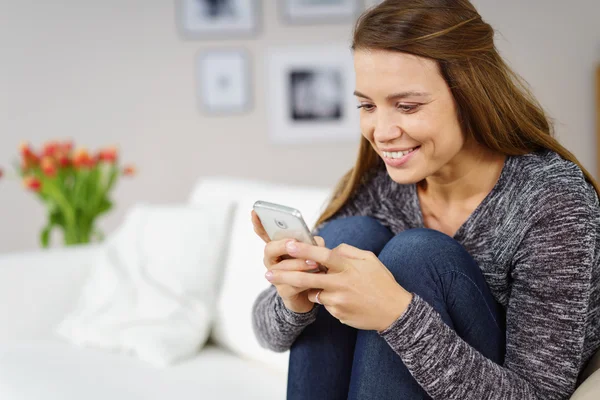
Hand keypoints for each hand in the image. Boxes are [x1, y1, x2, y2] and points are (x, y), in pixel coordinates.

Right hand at [251, 210, 324, 313]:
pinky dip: (304, 281)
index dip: (259, 224)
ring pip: (281, 268)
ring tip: (314, 263)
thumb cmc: (311, 268)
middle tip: (293, 242)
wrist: (314, 293)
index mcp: (278, 248)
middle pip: (270, 249)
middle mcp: (273, 260)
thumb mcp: (313, 251)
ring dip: (299, 264)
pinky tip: (314, 278)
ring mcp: (276, 276)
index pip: (265, 234)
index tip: (255, 212)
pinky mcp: (284, 291)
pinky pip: (291, 285)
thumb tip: (314, 242)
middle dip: (282, 245)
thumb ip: (312, 243)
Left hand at [265, 240, 412, 331]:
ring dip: (317, 288)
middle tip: (267, 274)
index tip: (287, 245)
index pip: (322, 255)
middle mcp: (341, 283)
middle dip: (284, 276)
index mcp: (348, 267)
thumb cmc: (382, 282)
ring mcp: (338, 300)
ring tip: (341, 288)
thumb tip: (329, 248)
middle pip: (307, 278)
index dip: (304, 249)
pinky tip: (348, 300)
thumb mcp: (369, 259)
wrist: (395, 312)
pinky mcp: (337, 313)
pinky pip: (325, 304)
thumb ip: (347, 251)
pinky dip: (329, 299)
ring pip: (315, 292)